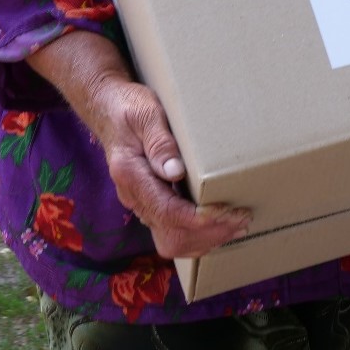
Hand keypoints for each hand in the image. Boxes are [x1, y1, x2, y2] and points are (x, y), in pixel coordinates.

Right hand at [27, 30, 251, 259]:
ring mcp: (141, 203)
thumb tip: (175, 172)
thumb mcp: (145, 114)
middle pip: (171, 236)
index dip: (200, 219)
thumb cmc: (129, 107)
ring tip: (237, 225)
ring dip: (205, 239)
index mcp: (131, 175)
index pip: (168, 212)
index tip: (228, 212)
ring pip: (171, 241)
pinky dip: (197, 235)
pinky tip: (219, 224)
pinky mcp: (150, 202)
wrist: (108, 109)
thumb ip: (160, 143)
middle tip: (241, 220)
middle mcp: (134, 197)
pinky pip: (172, 232)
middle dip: (209, 234)